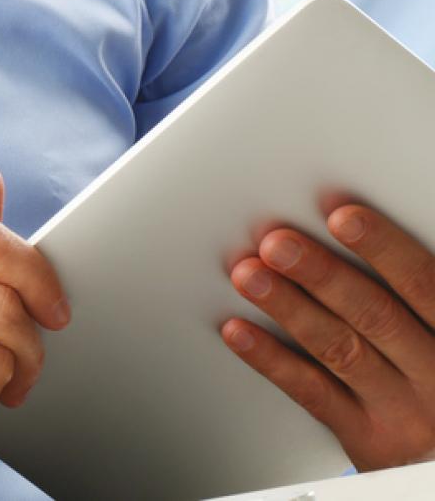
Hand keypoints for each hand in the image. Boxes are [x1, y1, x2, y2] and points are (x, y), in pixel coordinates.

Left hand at [220, 201, 434, 470]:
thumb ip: (414, 295)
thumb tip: (352, 227)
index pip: (424, 286)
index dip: (384, 249)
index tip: (342, 217)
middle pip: (375, 315)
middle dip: (322, 274)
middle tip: (277, 244)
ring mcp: (401, 410)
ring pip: (339, 350)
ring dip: (289, 308)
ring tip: (249, 275)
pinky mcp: (367, 438)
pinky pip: (313, 394)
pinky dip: (272, 360)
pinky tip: (239, 331)